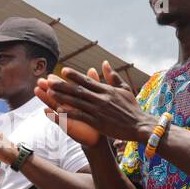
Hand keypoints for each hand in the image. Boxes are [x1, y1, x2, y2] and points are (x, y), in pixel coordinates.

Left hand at [36, 61, 151, 143]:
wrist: (139, 125)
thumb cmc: (132, 108)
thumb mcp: (124, 89)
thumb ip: (112, 76)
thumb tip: (104, 63)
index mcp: (106, 90)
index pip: (87, 81)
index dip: (74, 75)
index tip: (63, 70)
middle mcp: (101, 98)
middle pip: (78, 90)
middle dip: (63, 84)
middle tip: (49, 80)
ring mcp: (99, 110)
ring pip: (77, 102)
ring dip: (62, 97)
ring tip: (50, 93)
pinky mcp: (98, 122)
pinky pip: (81, 116)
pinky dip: (70, 112)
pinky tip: (59, 110)